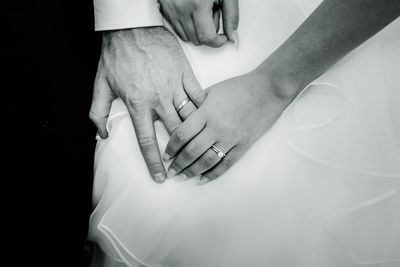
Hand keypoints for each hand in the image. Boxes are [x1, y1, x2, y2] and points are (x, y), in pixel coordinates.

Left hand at [89, 27, 204, 182]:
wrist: (134, 28)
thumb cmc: (117, 56)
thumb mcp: (101, 84)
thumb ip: (97, 112)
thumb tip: (101, 134)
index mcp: (137, 104)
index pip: (147, 140)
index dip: (154, 162)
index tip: (160, 176)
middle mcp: (158, 98)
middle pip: (174, 132)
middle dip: (180, 151)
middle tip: (182, 163)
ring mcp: (174, 85)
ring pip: (189, 116)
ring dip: (193, 132)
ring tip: (195, 142)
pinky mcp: (185, 73)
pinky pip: (198, 95)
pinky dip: (201, 107)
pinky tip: (203, 116)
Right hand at [159, 0, 238, 46]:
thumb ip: (230, 16)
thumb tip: (232, 37)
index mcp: (198, 4)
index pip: (207, 37)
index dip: (218, 41)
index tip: (223, 37)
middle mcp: (181, 9)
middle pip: (197, 39)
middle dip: (208, 31)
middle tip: (213, 12)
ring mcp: (171, 9)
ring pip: (186, 36)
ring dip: (197, 29)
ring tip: (202, 10)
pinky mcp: (165, 8)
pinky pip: (176, 28)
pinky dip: (187, 25)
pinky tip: (193, 10)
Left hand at [163, 69, 295, 182]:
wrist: (268, 89)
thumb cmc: (239, 87)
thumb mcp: (212, 91)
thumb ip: (196, 105)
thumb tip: (181, 118)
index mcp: (206, 112)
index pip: (182, 134)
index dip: (171, 147)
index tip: (165, 155)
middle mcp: (216, 127)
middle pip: (192, 151)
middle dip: (178, 164)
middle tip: (171, 172)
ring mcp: (231, 138)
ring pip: (207, 161)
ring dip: (192, 171)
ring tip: (182, 177)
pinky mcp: (243, 146)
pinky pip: (226, 164)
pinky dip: (212, 174)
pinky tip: (202, 179)